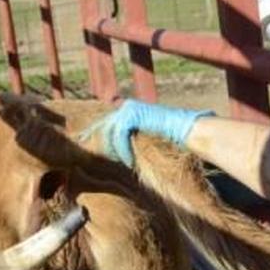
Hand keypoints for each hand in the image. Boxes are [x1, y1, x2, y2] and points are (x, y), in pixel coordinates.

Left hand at [79, 98, 212, 165]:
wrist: (186, 130)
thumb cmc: (167, 138)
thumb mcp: (142, 137)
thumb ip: (128, 139)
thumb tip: (112, 151)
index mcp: (127, 110)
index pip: (105, 123)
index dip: (93, 134)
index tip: (84, 144)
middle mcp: (126, 107)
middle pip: (103, 126)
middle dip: (95, 141)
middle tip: (89, 155)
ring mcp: (129, 109)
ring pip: (110, 133)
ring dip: (114, 151)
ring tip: (119, 162)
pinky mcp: (133, 115)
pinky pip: (120, 136)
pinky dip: (124, 151)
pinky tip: (128, 161)